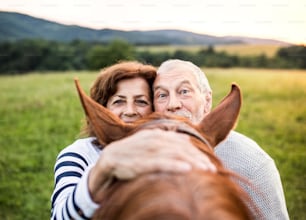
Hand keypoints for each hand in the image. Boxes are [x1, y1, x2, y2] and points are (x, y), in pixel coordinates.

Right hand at [88, 129, 215, 201]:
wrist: (110, 158)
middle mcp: (154, 140)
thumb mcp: (151, 144)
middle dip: (198, 158)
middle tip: (212, 169)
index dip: (197, 152)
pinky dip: (174, 166)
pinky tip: (187, 170)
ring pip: (173, 155)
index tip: (210, 162)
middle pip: (181, 148)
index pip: (182, 143)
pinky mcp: (139, 162)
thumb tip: (186, 142)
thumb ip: (168, 142)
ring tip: (205, 170)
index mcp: (158, 134)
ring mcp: (146, 150)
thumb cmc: (134, 153)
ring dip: (191, 162)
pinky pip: (159, 164)